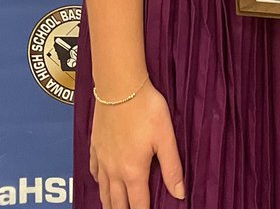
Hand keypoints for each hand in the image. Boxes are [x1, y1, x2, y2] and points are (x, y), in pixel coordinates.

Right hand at [89, 80, 184, 207]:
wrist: (120, 87)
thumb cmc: (146, 108)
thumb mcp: (166, 137)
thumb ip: (172, 167)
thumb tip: (180, 194)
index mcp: (133, 171)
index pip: (138, 204)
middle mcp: (114, 171)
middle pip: (117, 203)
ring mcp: (102, 159)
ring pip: (103, 191)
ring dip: (109, 204)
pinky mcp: (94, 147)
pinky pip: (94, 172)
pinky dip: (99, 183)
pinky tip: (102, 182)